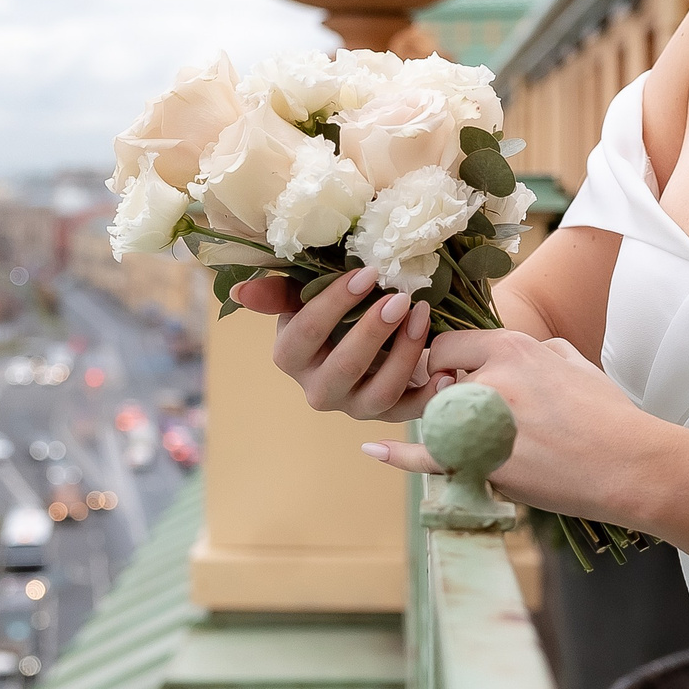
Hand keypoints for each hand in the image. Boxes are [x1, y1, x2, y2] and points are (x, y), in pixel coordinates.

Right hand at [231, 266, 436, 421]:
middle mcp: (318, 390)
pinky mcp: (389, 416)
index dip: (335, 303)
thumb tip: (241, 292)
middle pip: (344, 367)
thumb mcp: (305, 297)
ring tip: (422, 315)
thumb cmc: (334, 311)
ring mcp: (355, 407)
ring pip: (380, 391)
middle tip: (400, 297)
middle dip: (373, 331)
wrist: (368, 340)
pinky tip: (448, 368)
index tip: (367, 273)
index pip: (306, 332)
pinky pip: (413, 412)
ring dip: (405, 353)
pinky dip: (433, 394)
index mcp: (290, 358)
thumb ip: (278, 292)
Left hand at [364, 328, 651, 524]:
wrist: (629, 466)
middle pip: (438, 385)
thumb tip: (520, 352)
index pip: (447, 344)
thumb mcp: (574, 362)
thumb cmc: (608, 415)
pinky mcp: (481, 464)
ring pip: (441, 420)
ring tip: (506, 442)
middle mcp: (489, 381)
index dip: (448, 361)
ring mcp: (481, 424)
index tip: (459, 375)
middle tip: (493, 418)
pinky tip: (374, 450)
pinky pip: (428, 457)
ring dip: (456, 428)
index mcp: (511, 348)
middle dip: (453, 399)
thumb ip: (537, 350)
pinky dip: (399, 455)